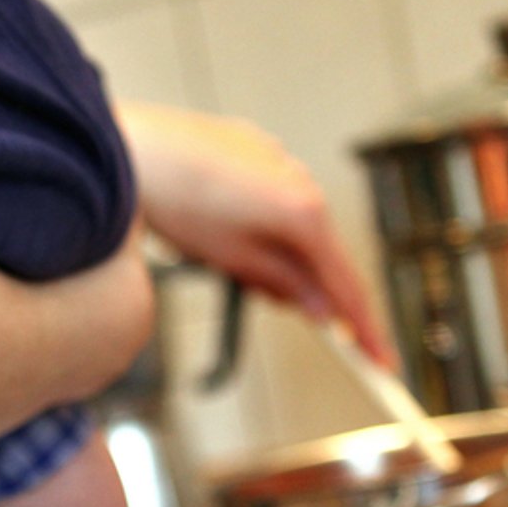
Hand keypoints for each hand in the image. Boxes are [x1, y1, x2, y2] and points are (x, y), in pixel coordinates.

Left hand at [117, 101, 392, 364]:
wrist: (128, 148)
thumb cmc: (173, 200)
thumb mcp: (232, 260)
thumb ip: (283, 285)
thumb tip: (318, 307)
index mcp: (304, 211)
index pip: (346, 284)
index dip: (365, 329)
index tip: (379, 359)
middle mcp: (301, 179)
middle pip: (324, 252)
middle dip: (308, 289)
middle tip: (278, 309)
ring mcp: (278, 159)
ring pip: (296, 223)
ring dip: (279, 254)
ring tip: (226, 261)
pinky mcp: (252, 147)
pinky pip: (273, 194)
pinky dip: (263, 222)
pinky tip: (222, 226)